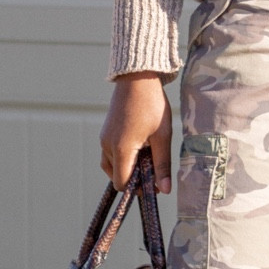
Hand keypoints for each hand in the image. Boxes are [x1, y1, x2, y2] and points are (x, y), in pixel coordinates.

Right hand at [100, 73, 172, 192]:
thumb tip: (164, 190)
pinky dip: (123, 156)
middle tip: (153, 164)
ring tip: (147, 153)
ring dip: (128, 166)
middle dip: (134, 177)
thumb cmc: (152, 105)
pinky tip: (139, 145)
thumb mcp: (162, 136)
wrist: (137, 78)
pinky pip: (110, 153)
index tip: (154, 181)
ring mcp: (104, 138)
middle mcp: (107, 146)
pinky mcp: (105, 132)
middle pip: (117, 176)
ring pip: (112, 166)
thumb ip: (162, 165)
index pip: (122, 183)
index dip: (138, 188)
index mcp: (121, 149)